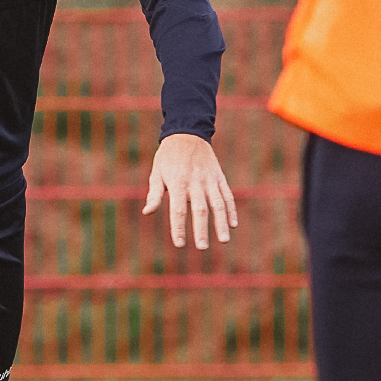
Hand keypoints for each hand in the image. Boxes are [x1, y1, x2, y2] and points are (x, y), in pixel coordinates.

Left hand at [142, 133, 237, 249]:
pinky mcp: (219, 177)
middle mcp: (195, 182)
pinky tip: (233, 225)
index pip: (178, 210)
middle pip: (200, 209)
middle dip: (201, 229)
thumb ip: (154, 194)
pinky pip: (227, 195)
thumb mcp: (156, 173)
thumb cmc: (168, 157)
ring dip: (221, 223)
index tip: (180, 244)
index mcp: (178, 183)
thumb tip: (147, 212)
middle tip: (202, 247)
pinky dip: (231, 210)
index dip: (179, 228)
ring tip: (223, 240)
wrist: (187, 133)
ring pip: (218, 204)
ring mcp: (209, 180)